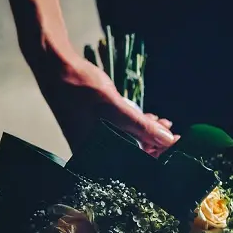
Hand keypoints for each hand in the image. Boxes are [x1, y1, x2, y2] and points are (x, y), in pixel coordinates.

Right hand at [32, 50, 179, 157]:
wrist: (56, 67)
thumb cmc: (80, 89)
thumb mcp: (115, 108)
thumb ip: (141, 126)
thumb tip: (167, 140)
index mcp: (93, 154)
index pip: (131, 164)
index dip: (156, 158)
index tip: (176, 149)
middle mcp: (93, 151)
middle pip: (131, 155)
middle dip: (155, 145)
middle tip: (176, 136)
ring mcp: (94, 139)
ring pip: (129, 142)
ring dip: (149, 134)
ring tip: (165, 124)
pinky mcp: (96, 127)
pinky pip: (122, 132)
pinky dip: (138, 126)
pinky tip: (153, 118)